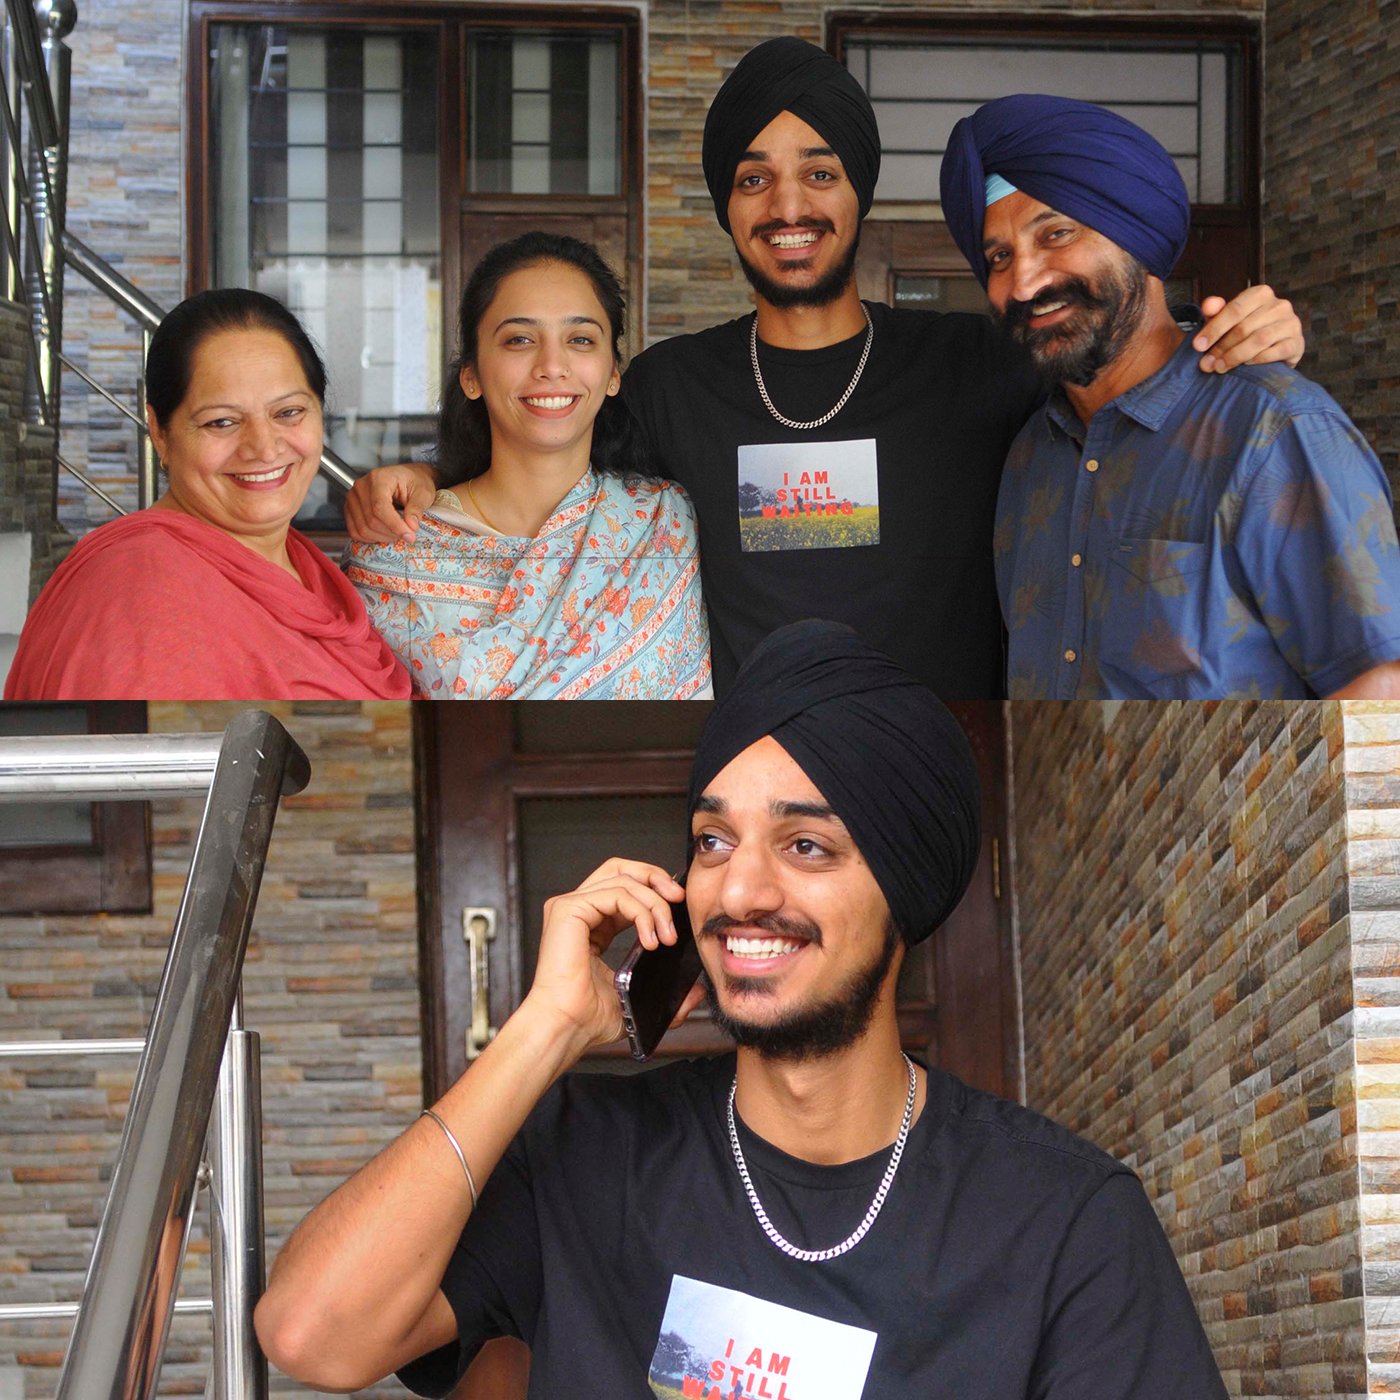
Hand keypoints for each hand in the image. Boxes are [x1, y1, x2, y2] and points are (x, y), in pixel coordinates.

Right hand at [343, 463, 437, 542]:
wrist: (408, 479)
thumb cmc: (415, 482)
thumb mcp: (423, 492)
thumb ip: (417, 508)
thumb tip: (411, 526)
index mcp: (379, 478)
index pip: (380, 507)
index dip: (394, 525)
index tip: (409, 536)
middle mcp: (362, 487)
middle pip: (371, 520)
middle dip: (391, 533)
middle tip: (408, 534)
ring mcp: (353, 498)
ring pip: (363, 528)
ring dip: (382, 537)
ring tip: (397, 533)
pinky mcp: (350, 509)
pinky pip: (355, 531)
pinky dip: (370, 538)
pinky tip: (384, 534)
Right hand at [524, 860, 686, 1055]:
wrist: (568, 1028)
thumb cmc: (589, 1018)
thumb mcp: (637, 1000)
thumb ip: (668, 996)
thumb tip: (696, 993)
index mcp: (591, 924)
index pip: (624, 886)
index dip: (653, 888)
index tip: (679, 905)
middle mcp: (577, 909)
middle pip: (620, 868)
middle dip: (655, 878)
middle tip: (679, 899)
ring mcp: (569, 906)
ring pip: (623, 880)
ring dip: (654, 904)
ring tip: (667, 935)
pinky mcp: (567, 909)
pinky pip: (616, 893)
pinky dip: (641, 912)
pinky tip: (650, 939)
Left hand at [1193, 284, 1303, 372]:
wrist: (1276, 348)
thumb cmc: (1246, 331)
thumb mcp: (1228, 320)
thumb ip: (1216, 312)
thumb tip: (1208, 306)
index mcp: (1260, 294)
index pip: (1234, 309)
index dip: (1214, 329)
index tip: (1197, 346)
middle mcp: (1279, 305)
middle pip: (1244, 327)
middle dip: (1221, 347)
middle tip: (1206, 364)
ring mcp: (1291, 323)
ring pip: (1259, 340)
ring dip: (1235, 356)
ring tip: (1220, 367)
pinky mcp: (1297, 343)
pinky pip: (1275, 352)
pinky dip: (1257, 360)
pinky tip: (1245, 366)